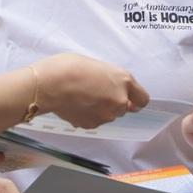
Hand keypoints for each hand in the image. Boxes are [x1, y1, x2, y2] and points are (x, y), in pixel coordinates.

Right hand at [33, 53, 148, 128]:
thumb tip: (110, 88)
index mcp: (124, 80)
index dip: (136, 100)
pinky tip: (76, 104)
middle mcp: (119, 100)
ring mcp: (106, 115)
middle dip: (113, 101)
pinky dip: (88, 115)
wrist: (50, 83)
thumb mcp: (99, 66)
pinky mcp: (92, 125)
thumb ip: (111, 80)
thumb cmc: (70, 67)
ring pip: (108, 115)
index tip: (131, 100)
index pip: (142, 99)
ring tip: (82, 96)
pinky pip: (94, 121)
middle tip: (95, 91)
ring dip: (100, 109)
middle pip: (123, 107)